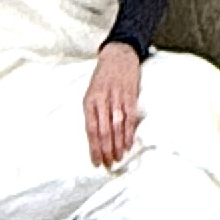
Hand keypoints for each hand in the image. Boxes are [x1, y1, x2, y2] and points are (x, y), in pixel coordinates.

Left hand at [84, 42, 141, 167]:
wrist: (118, 56)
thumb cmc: (103, 78)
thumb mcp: (92, 92)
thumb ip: (94, 113)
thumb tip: (95, 137)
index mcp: (89, 101)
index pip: (91, 129)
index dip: (93, 147)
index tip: (96, 162)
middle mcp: (102, 100)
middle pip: (104, 131)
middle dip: (106, 150)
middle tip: (108, 164)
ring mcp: (117, 98)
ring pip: (117, 126)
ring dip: (117, 145)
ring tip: (118, 158)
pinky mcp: (130, 96)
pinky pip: (130, 118)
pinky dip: (129, 133)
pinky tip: (128, 144)